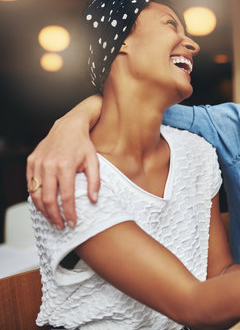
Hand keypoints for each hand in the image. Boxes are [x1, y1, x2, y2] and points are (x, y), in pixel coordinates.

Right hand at [26, 98, 101, 229]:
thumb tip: (94, 200)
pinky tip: (43, 205)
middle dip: (54, 216)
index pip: (66, 197)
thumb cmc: (83, 145)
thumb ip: (94, 181)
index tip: (73, 223)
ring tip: (52, 219)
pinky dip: (35, 197)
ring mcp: (38, 164)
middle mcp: (49, 166)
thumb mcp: (94, 161)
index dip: (69, 213)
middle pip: (48, 199)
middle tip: (61, 226)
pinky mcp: (31, 162)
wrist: (68, 127)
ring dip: (43, 210)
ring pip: (36, 194)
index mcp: (66, 166)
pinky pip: (30, 184)